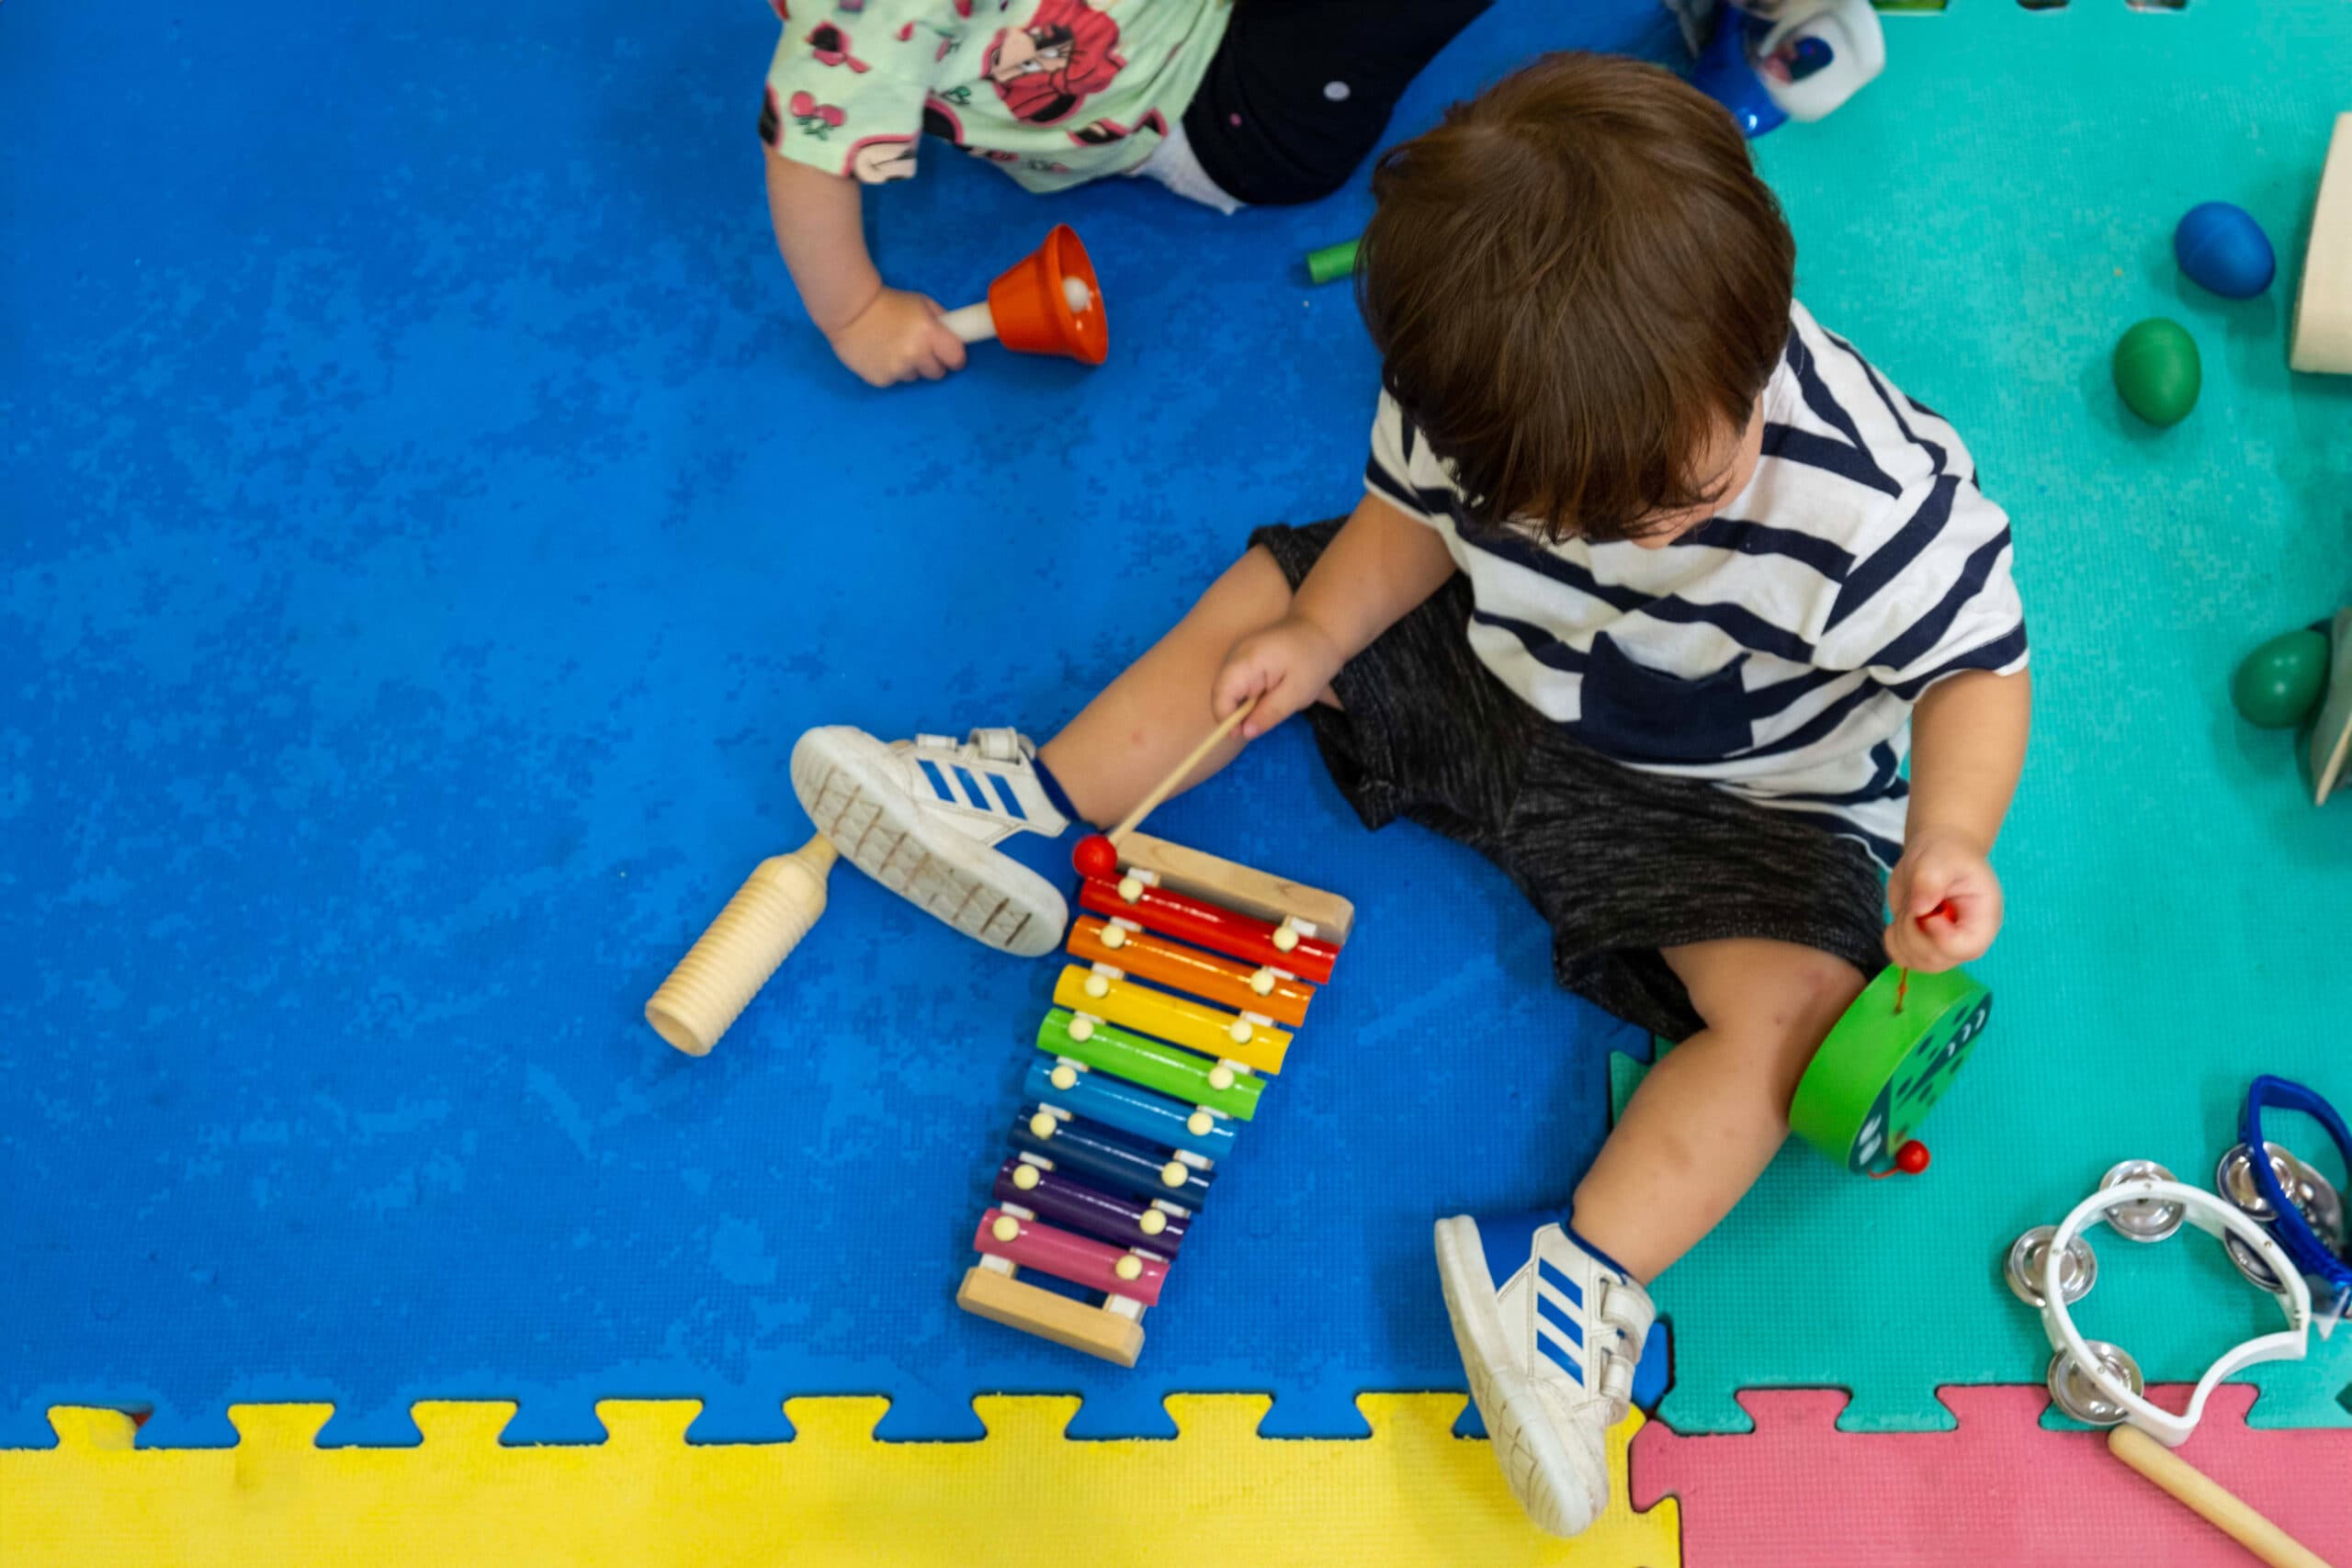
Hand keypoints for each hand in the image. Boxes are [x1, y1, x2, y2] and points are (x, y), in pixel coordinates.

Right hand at [826, 288, 966, 385]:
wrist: (849, 310)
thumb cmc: (888, 303)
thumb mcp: (921, 302)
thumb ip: (941, 320)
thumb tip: (955, 336)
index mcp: (930, 333)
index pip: (957, 359)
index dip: (954, 357)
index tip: (948, 355)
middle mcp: (916, 354)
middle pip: (937, 373)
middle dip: (931, 363)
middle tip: (917, 349)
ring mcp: (898, 369)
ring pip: (914, 377)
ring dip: (909, 367)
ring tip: (893, 348)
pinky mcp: (881, 379)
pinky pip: (894, 380)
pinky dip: (890, 371)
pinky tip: (879, 355)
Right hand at [1212, 615, 1345, 738]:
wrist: (1320, 628)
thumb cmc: (1313, 659)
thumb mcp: (1297, 692)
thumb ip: (1270, 713)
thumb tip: (1245, 733)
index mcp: (1246, 661)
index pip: (1220, 695)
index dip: (1226, 719)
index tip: (1243, 734)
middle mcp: (1234, 655)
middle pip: (1221, 693)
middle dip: (1236, 713)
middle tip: (1262, 721)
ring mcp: (1237, 655)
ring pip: (1228, 690)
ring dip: (1243, 705)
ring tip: (1271, 702)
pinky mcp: (1242, 658)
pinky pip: (1237, 683)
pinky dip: (1249, 695)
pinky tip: (1269, 693)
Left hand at [1885, 826, 2002, 970]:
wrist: (1937, 855)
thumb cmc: (1946, 854)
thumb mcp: (1940, 859)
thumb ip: (1931, 880)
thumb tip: (1919, 909)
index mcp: (1983, 920)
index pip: (1964, 948)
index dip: (1937, 935)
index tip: (1926, 910)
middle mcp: (1967, 941)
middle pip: (1935, 959)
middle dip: (1912, 932)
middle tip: (1913, 903)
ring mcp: (1945, 948)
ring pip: (1916, 962)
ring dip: (1901, 935)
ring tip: (1910, 907)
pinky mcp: (1924, 947)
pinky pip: (1903, 958)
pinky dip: (1893, 941)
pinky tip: (1902, 918)